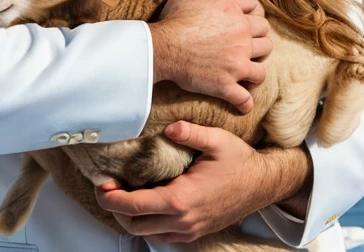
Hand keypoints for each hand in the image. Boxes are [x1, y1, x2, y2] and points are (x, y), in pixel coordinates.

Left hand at [95, 121, 291, 243]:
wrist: (262, 184)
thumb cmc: (239, 161)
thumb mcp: (216, 140)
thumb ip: (190, 132)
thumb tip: (170, 127)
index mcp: (182, 198)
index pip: (134, 206)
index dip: (112, 198)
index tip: (101, 185)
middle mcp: (183, 220)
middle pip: (134, 224)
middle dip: (115, 208)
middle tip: (107, 188)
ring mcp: (189, 229)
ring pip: (146, 233)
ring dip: (130, 217)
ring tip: (122, 194)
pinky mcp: (194, 232)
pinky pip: (162, 236)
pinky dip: (147, 224)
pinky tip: (146, 204)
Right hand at [150, 0, 271, 113]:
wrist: (162, 48)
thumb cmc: (174, 19)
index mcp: (232, 8)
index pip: (254, 6)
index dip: (251, 11)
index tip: (246, 19)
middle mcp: (241, 33)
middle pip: (264, 34)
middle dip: (257, 38)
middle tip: (246, 43)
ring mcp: (237, 61)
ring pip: (262, 66)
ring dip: (255, 67)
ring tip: (246, 69)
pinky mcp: (228, 84)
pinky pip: (246, 98)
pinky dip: (244, 102)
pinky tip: (241, 103)